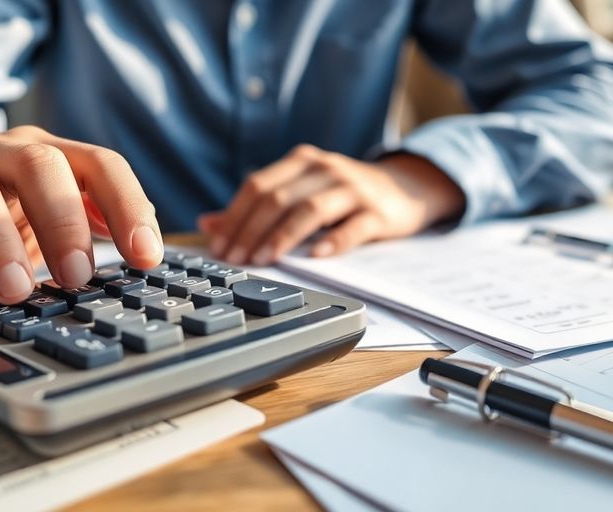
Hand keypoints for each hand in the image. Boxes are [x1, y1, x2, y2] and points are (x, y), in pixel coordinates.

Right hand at [0, 125, 162, 314]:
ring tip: (16, 292)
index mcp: (46, 152)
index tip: (146, 257)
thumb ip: (97, 226)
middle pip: (36, 165)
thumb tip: (145, 253)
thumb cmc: (9, 217)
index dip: (126, 206)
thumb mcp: (56, 216)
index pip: (98, 163)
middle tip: (77, 276)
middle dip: (62, 221)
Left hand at [199, 145, 464, 264]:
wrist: (404, 188)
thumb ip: (257, 208)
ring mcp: (353, 189)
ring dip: (282, 237)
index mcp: (301, 161)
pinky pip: (352, 228)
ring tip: (264, 260)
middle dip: (251, 231)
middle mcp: (325, 169)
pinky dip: (333, 242)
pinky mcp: (377, 212)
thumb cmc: (342, 195)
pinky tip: (315, 257)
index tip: (219, 246)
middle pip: (278, 198)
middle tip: (235, 260)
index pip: (258, 186)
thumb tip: (208, 223)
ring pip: (310, 210)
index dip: (234, 216)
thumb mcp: (301, 193)